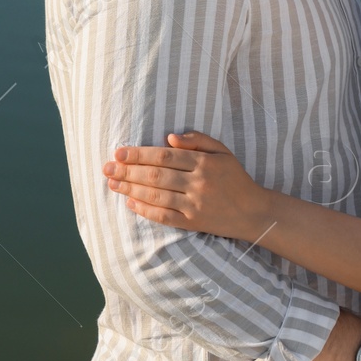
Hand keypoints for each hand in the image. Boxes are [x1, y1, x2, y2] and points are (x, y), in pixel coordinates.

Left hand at [102, 131, 271, 242]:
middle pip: (156, 175)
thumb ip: (198, 141)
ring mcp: (195, 205)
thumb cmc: (235, 178)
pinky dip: (146, 210)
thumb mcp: (222, 152)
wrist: (253, 212)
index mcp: (204, 163)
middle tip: (107, 167)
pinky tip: (130, 202)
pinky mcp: (193, 223)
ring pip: (157, 195)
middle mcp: (198, 183)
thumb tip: (169, 137)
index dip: (139, 154)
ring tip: (112, 183)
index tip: (119, 152)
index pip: (164, 156)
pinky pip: (164, 216)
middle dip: (128, 170)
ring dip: (131, 188)